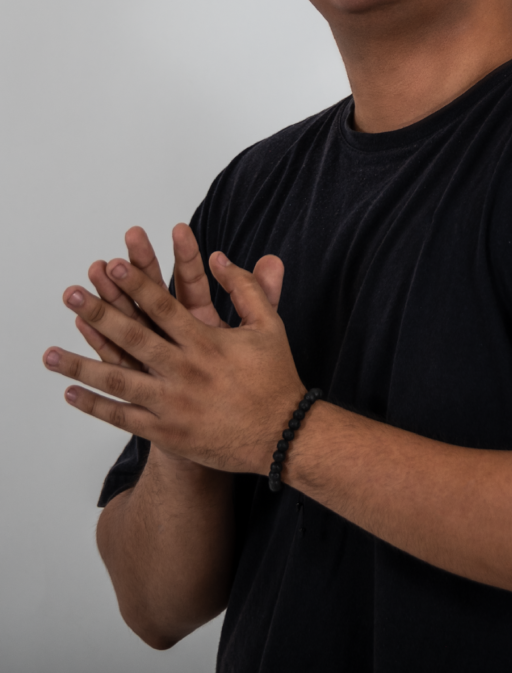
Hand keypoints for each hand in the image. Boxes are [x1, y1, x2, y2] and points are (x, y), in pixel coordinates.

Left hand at [44, 250, 304, 475]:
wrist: (283, 435)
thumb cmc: (275, 376)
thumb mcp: (269, 324)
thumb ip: (246, 287)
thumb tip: (219, 257)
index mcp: (207, 342)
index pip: (163, 306)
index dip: (135, 283)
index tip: (110, 264)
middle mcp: (185, 370)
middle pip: (133, 337)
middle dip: (98, 314)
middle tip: (71, 295)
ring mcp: (173, 403)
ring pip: (118, 380)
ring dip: (81, 364)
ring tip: (48, 354)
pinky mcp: (167, 431)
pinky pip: (122, 417)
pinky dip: (94, 405)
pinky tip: (71, 392)